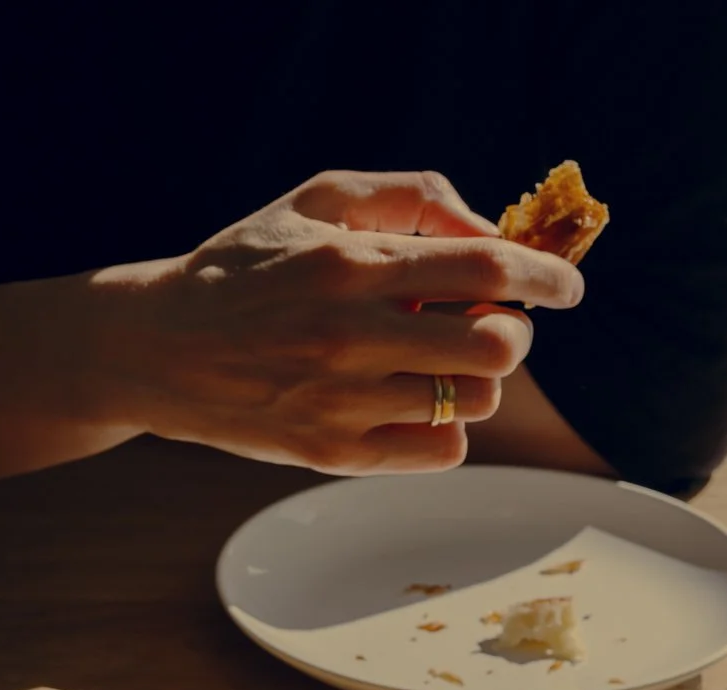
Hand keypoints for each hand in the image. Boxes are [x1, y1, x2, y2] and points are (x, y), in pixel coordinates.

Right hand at [103, 169, 582, 474]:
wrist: (159, 348)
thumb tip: (492, 232)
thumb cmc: (247, 266)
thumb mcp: (317, 200)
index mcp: (352, 265)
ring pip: (473, 401)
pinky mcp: (333, 454)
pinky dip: (447, 427)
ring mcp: (342, 403)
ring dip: (475, 379)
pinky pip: (440, 450)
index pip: (485, 267)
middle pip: (495, 345)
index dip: (545, 277)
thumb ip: (412, 198)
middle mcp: (351, 337)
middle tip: (492, 324)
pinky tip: (416, 403)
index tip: (567, 286)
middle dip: (513, 332)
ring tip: (436, 362)